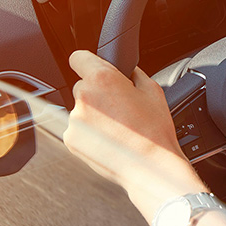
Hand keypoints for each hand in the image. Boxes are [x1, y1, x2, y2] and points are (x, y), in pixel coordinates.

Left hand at [63, 50, 206, 216]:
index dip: (88, 62)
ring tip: (118, 128)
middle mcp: (83, 97)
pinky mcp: (71, 139)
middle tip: (119, 107)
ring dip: (95, 114)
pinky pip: (78, 128)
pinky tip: (110, 139)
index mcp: (102, 79)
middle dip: (98, 93)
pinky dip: (90, 132)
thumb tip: (126, 71)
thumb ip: (133, 74)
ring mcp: (74, 120)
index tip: (93, 68)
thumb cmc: (154, 131)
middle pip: (82, 86)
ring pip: (81, 109)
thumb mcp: (153, 91)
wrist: (149, 167)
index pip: (79, 57)